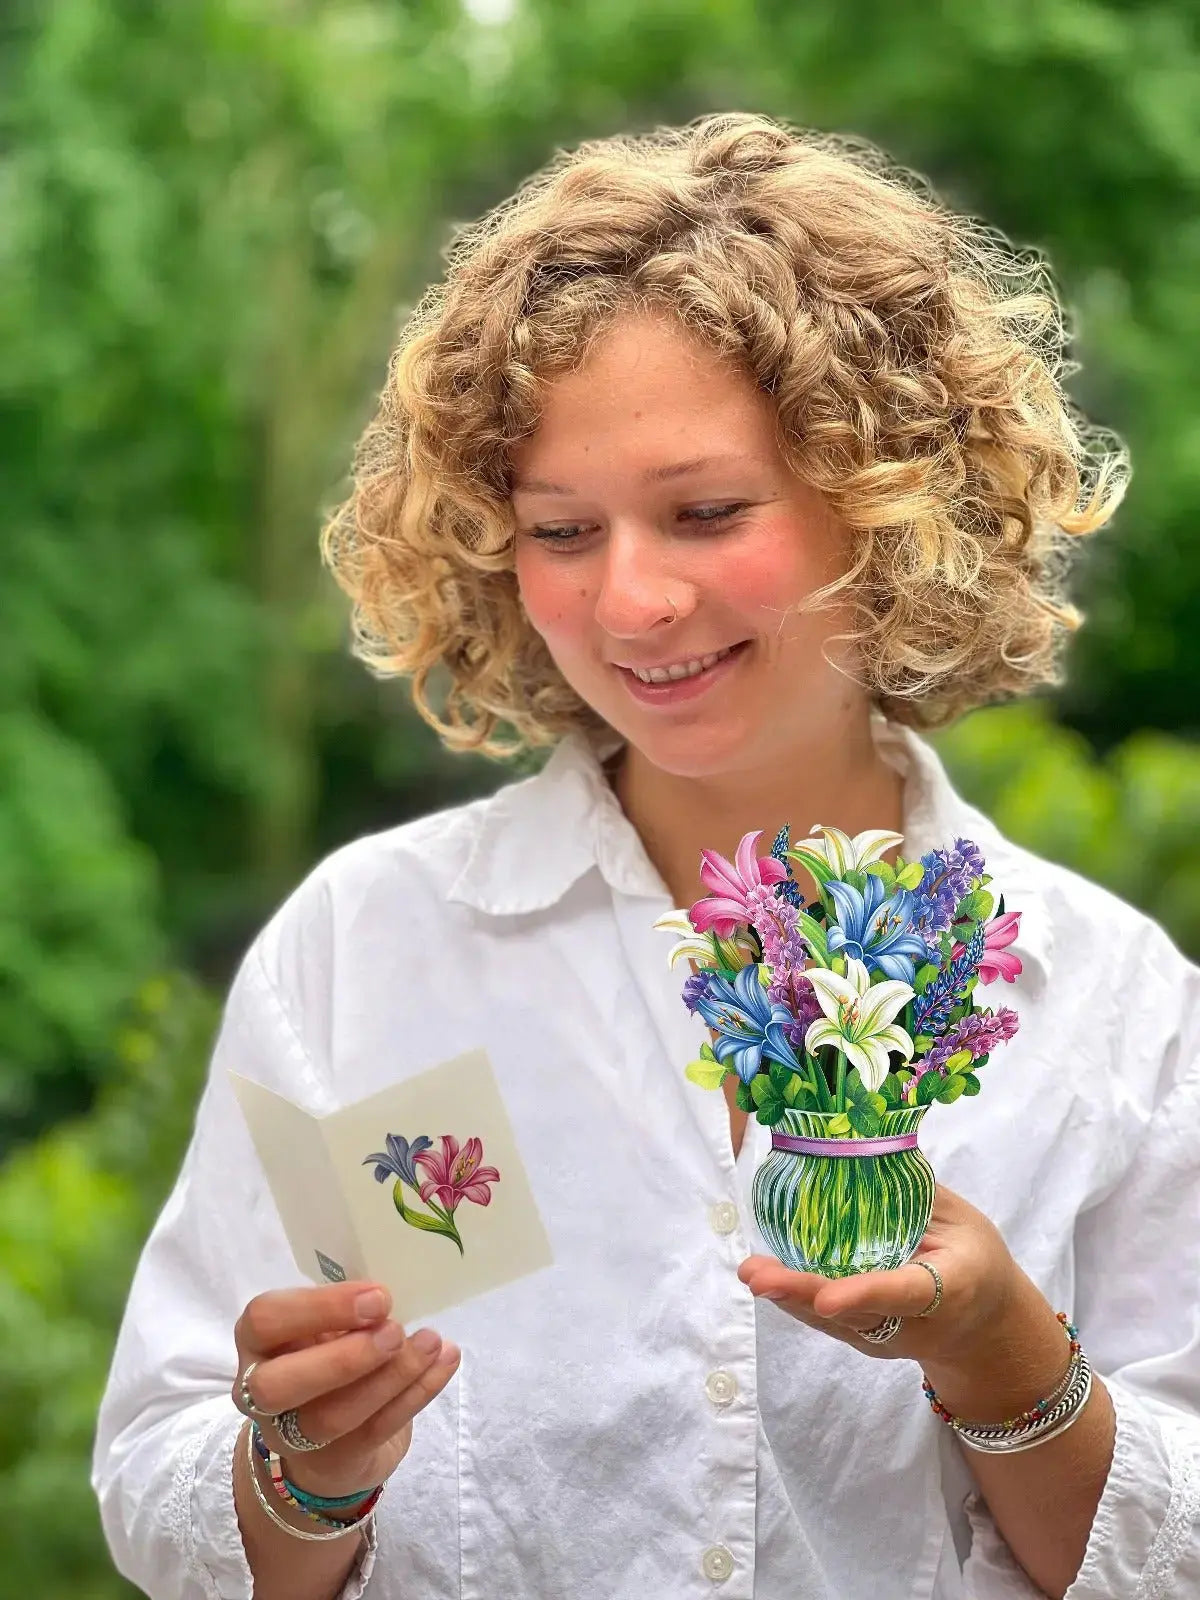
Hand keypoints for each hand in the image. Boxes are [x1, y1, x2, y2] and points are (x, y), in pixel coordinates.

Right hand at [232, 1279, 459, 1500]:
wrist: (328, 1441)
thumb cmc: (328, 1356)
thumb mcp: (325, 1326)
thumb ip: (346, 1310)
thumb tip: (392, 1292)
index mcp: (258, 1341)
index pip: (265, 1320)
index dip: (319, 1308)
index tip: (377, 1296)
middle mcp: (261, 1392)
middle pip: (279, 1385)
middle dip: (342, 1358)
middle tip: (396, 1330)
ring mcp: (294, 1435)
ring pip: (333, 1416)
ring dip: (391, 1377)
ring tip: (431, 1343)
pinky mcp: (336, 1460)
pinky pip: (377, 1429)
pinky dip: (418, 1393)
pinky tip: (446, 1361)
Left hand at [737, 1181, 1023, 1369]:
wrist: (986, 1330)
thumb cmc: (976, 1261)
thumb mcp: (964, 1222)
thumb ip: (918, 1194)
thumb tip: (866, 1147)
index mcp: (948, 1289)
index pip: (902, 1292)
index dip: (864, 1293)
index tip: (827, 1299)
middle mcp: (912, 1322)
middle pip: (855, 1313)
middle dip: (804, 1296)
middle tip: (758, 1277)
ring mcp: (886, 1337)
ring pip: (834, 1321)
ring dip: (789, 1297)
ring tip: (751, 1272)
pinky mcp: (866, 1338)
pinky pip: (827, 1321)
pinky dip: (796, 1299)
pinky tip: (765, 1275)